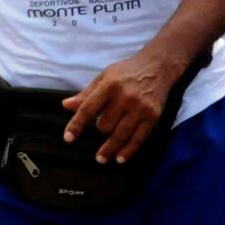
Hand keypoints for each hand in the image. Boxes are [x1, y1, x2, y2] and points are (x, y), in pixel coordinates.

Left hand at [62, 47, 185, 163]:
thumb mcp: (105, 77)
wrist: (158, 66)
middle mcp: (125, 97)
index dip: (77, 124)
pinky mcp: (152, 116)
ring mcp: (140, 108)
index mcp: (110, 85)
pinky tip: (120, 158)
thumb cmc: (128, 71)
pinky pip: (138, 138)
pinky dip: (129, 150)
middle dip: (101, 128)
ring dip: (109, 148)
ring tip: (101, 158)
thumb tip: (66, 105)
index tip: (69, 138)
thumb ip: (86, 94)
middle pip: (105, 125)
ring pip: (120, 135)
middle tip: (104, 125)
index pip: (88, 108)